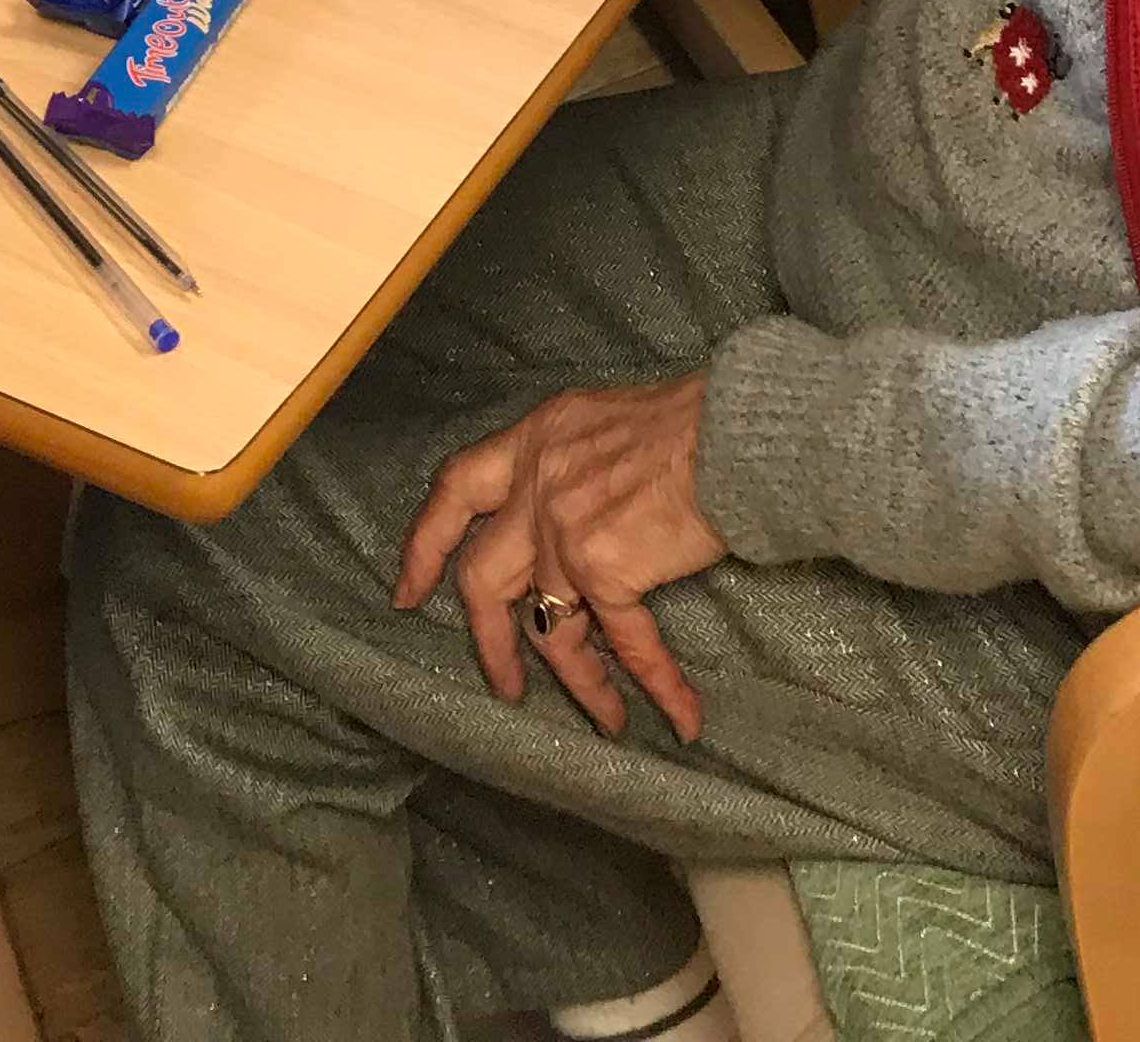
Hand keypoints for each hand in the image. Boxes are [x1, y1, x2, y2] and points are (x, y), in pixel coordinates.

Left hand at [395, 375, 723, 741]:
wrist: (733, 428)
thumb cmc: (687, 419)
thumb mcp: (600, 422)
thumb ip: (570, 463)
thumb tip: (571, 513)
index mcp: (532, 438)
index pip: (455, 488)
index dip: (425, 543)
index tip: (406, 591)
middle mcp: (535, 483)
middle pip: (482, 575)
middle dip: (488, 639)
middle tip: (504, 684)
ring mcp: (562, 528)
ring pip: (549, 625)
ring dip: (580, 681)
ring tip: (606, 720)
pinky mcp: (604, 566)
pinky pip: (625, 642)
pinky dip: (655, 684)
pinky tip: (680, 716)